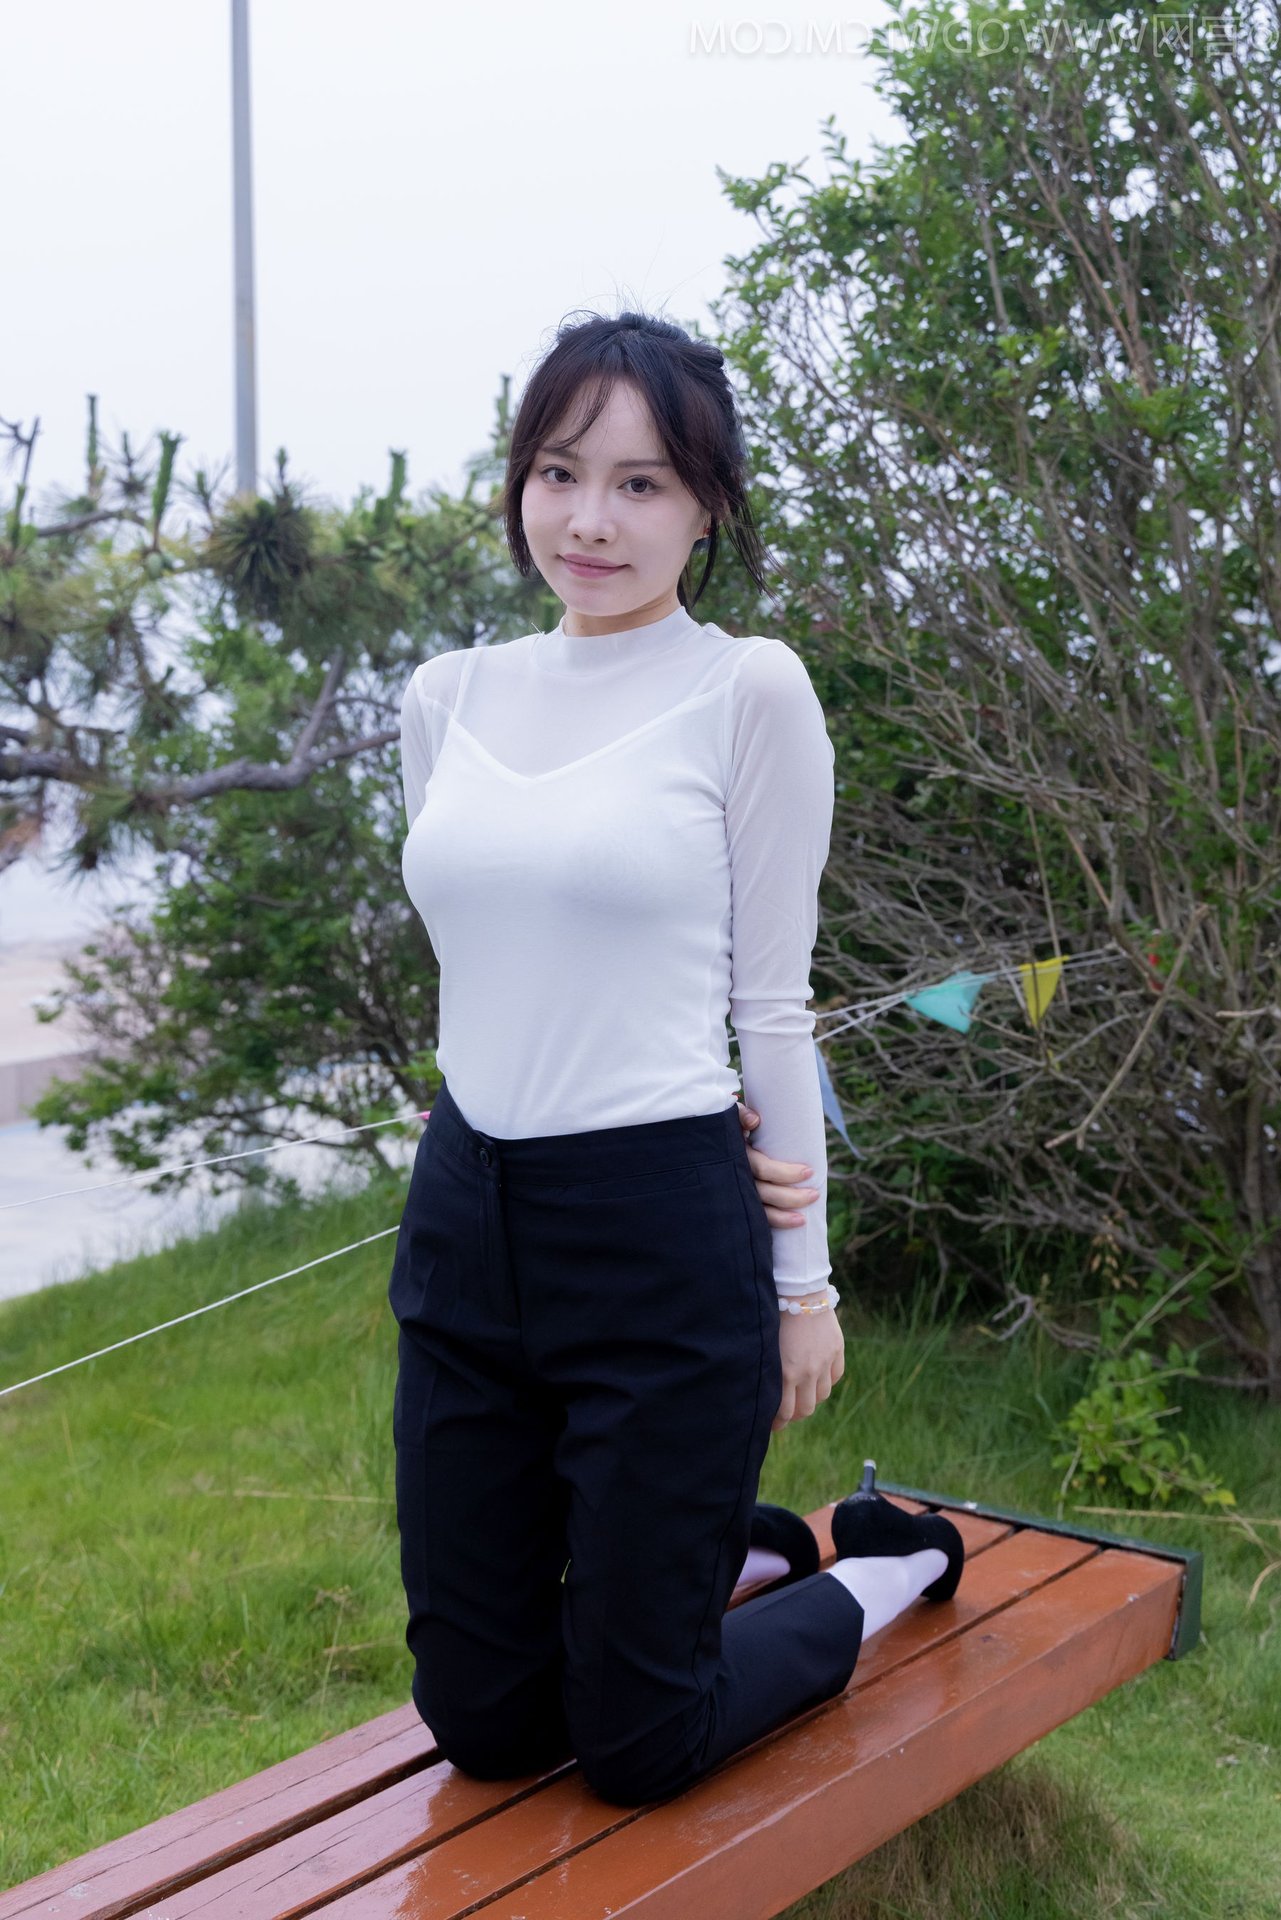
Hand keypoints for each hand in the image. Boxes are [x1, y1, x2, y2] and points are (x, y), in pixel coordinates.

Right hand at [734, 1101, 819, 1228]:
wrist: (702, 1142)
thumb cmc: (724, 1126)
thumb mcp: (729, 1114)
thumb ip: (741, 1114)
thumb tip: (754, 1120)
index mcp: (735, 1155)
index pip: (763, 1168)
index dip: (786, 1173)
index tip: (809, 1172)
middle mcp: (733, 1176)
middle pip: (763, 1193)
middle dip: (790, 1198)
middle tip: (815, 1194)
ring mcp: (732, 1192)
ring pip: (757, 1210)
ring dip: (781, 1217)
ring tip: (802, 1220)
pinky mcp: (734, 1202)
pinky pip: (751, 1218)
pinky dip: (768, 1224)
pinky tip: (784, 1227)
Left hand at [772, 1300, 844, 1429]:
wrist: (798, 1291)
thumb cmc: (774, 1316)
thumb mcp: (766, 1347)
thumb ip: (769, 1372)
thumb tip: (762, 1392)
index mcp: (786, 1373)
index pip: (785, 1412)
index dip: (779, 1422)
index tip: (773, 1424)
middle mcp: (808, 1371)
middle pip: (806, 1409)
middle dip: (795, 1415)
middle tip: (787, 1414)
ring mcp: (824, 1362)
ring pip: (822, 1396)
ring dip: (811, 1399)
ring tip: (802, 1396)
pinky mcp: (836, 1350)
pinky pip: (835, 1377)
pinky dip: (826, 1381)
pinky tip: (817, 1378)